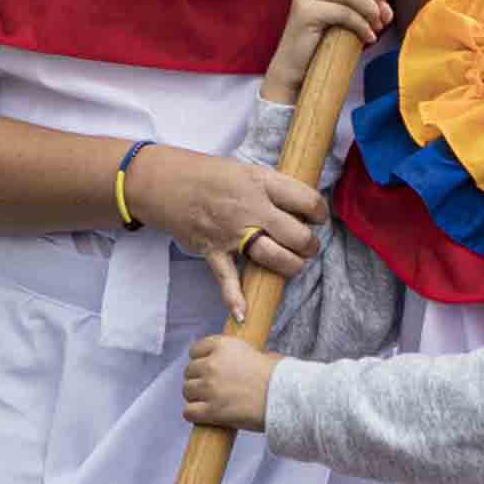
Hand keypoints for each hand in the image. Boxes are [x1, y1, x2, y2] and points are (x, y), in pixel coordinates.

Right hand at [128, 147, 320, 284]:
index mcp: (260, 181)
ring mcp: (231, 231)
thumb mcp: (244, 169)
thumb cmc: (208, 173)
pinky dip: (234, 298)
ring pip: (273, 256)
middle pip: (296, 234)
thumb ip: (270, 187)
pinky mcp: (213, 249)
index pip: (306, 200)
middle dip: (309, 245)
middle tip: (307, 245)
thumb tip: (299, 206)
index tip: (317, 217)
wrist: (164, 181)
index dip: (319, 212)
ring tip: (294, 264)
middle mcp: (250, 207)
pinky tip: (243, 314)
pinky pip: (227, 277)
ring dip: (290, 265)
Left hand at [178, 332, 276, 433]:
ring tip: (209, 402)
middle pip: (188, 372)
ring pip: (187, 391)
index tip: (206, 368)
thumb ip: (238, 355)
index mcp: (222, 345)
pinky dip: (194, 414)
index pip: (195, 350)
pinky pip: (189, 412)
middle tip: (210, 388)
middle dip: (198, 380)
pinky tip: (204, 415)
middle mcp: (211, 364)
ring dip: (195, 397)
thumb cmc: (278, 377)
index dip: (200, 360)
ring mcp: (209, 388)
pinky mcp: (211, 411)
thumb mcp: (258, 353)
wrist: (284, 398)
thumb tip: (235, 362)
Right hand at [279, 0, 394, 73]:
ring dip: (371, 8)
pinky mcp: (305, 13)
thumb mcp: (350, 17)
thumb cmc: (327, 43)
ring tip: (379, 25)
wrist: (299, 72)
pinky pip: (342, 12)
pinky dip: (361, 25)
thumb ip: (368, 5)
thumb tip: (387, 5)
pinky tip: (368, 38)